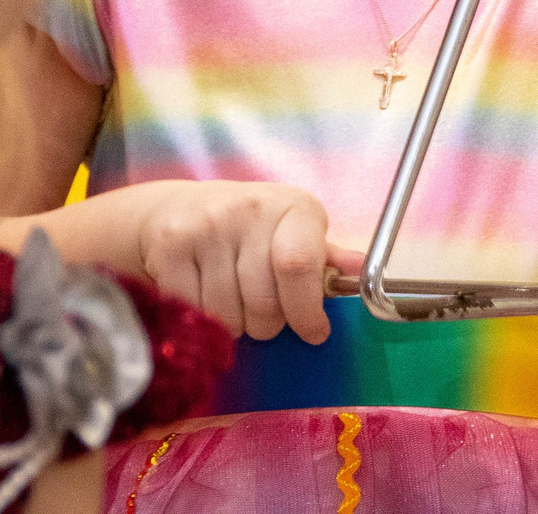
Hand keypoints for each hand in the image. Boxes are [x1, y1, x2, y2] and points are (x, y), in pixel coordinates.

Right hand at [129, 181, 360, 344]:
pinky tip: (204, 293)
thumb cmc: (249, 228)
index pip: (299, 266)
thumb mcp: (294, 232)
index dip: (306, 311)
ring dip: (235, 324)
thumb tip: (367, 273)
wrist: (177, 209)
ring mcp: (207, 226)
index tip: (313, 331)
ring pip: (229, 316)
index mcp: (293, 207)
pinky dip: (203, 319)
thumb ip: (326, 258)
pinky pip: (195, 312)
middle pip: (264, 303)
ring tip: (233, 298)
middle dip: (269, 324)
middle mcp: (250, 209)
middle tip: (264, 311)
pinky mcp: (171, 246)